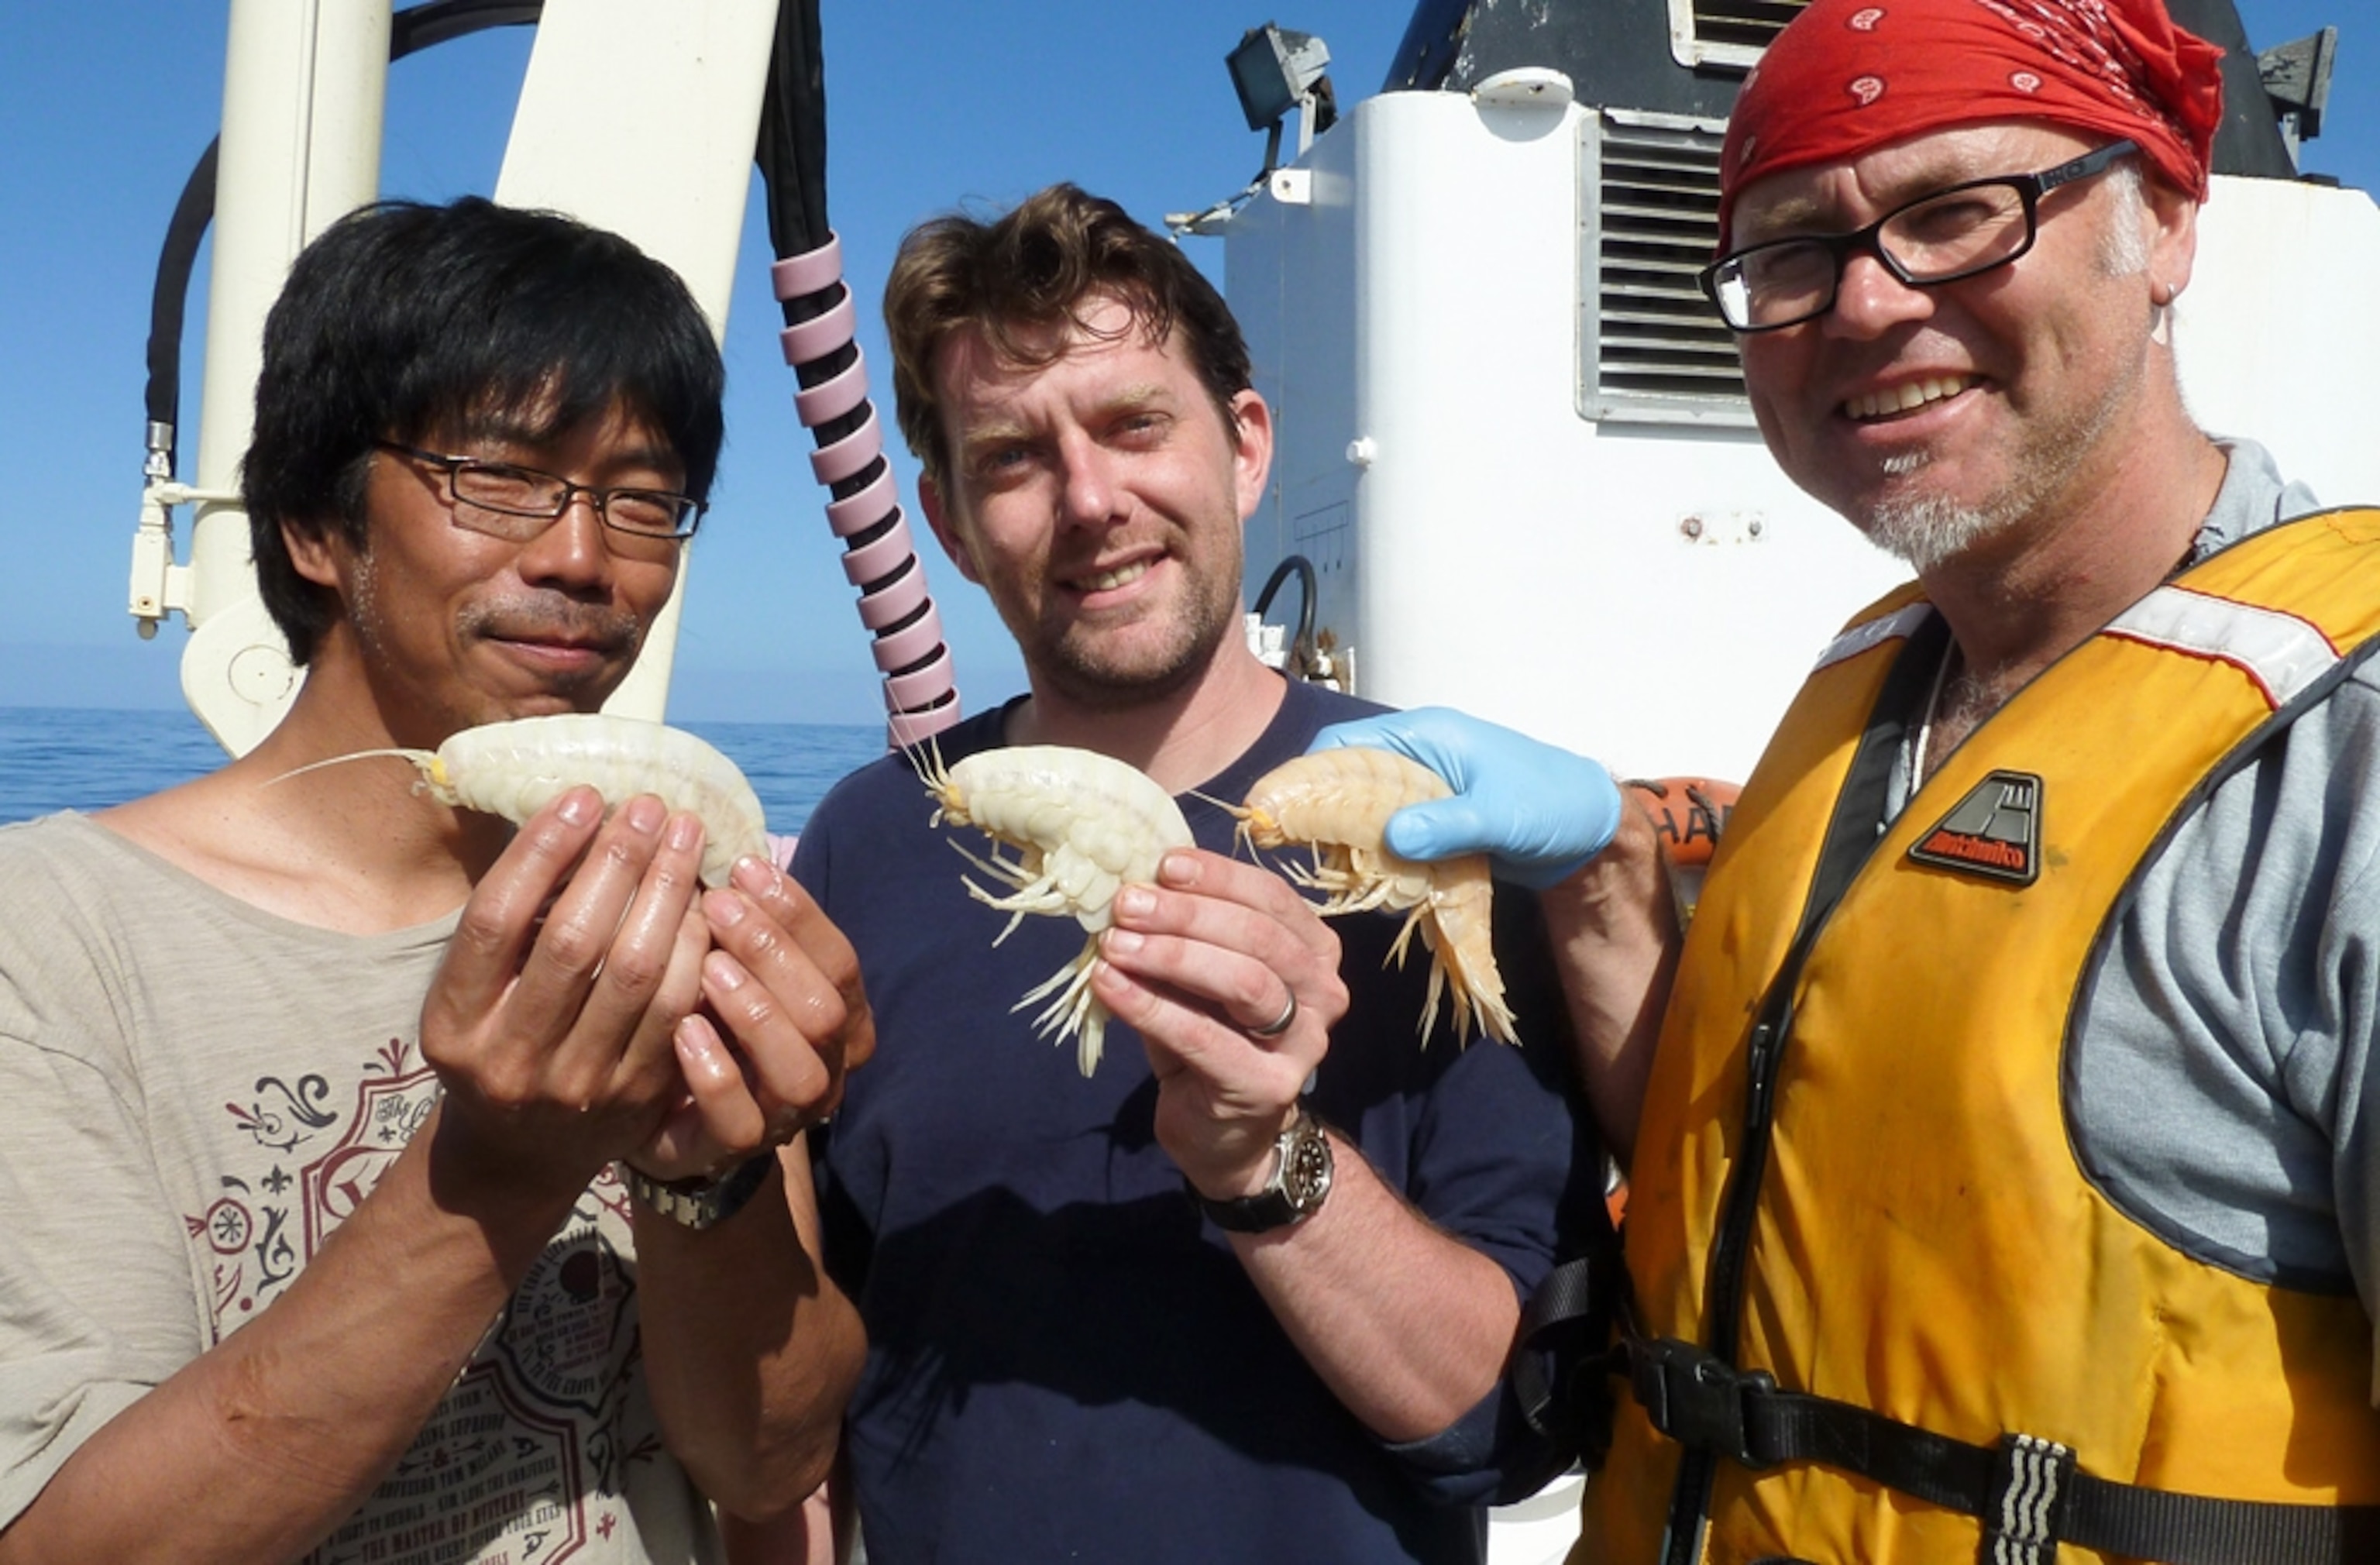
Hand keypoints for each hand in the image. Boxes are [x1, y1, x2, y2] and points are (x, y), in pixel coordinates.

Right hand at [420, 789, 711, 1210]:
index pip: (495, 919)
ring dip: (666, 892)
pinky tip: (703, 902)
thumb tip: (573, 816)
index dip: (542, 850)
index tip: (584, 796)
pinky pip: (675, 1006)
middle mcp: (509, 1059)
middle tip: (650, 806)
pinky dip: (693, 946)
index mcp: (452, 1024)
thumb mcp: (472, 992)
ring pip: (634, 971)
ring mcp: (575, 1084)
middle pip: (572, 939)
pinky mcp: (634, 1097)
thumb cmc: (498, 1040)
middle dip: (618, 861)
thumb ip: (512, 923)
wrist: (518, 1153)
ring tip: (684, 837)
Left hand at [636, 857, 874, 1179]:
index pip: (840, 960)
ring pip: (801, 1071)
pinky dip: (716, 1071)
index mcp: (840, 1017)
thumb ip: (742, 924)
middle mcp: (827, 1067)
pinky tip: (682, 1030)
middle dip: (774, 952)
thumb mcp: (731, 964)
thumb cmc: (708, 1019)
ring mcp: (787, 1115)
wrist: (666, 1114)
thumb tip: (721, 846)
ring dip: (755, 1011)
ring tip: (706, 968)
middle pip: (826, 1010)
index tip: (743, 868)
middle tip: (715, 906)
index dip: (797, 913)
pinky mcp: (735, 1148)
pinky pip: (741, 1120)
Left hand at [1093, 849, 1348, 1199]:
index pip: (1271, 898)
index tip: (1162, 865)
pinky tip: (1110, 987)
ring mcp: (1305, 1043)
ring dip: (1172, 955)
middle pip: (1259, 936)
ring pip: (1245, 982)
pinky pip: (1205, 1036)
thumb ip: (1182, 936)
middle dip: (1188, 914)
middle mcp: (1323, 992)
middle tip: (1127, 904)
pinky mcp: (1269, 1086)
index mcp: (1314, 950)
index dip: (1218, 877)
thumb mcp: (1199, 978)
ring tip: (1114, 944)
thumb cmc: (1212, 1039)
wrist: (1226, 1134)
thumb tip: (1133, 889)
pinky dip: (1150, 1007)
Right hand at [1310, 708, 1623, 889]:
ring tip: (1369, 884)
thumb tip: (1392, 838)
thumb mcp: (1501, 815)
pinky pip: (1389, 841)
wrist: (1590, 831)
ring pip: (1363, 817)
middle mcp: (1414, 760)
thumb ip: (1448, 824)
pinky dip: (1385, 864)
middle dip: (1328, 823)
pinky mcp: (1431, 824)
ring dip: (1359, 852)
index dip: (1304, 777)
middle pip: (1343, 783)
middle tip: (1324, 863)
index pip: (1341, 744)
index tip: (1280, 817)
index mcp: (1424, 737)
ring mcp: (1422, 793)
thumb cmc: (1552, 805)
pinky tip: (1396, 891)